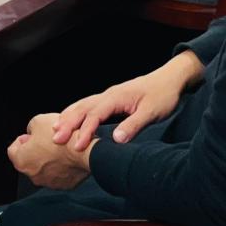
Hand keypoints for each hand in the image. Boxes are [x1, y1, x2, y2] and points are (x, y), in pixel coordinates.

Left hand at [8, 114, 90, 190]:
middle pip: (28, 161)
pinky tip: (66, 156)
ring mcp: (48, 182)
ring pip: (43, 168)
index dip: (21, 140)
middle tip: (45, 140)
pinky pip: (57, 174)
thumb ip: (30, 127)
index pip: (12, 150)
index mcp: (21, 161)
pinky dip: (60, 166)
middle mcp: (32, 175)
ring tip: (58, 147)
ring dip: (48, 159)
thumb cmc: (60, 137)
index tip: (29, 136)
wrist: (83, 151)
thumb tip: (32, 131)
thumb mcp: (38, 121)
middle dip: (35, 150)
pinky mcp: (62, 185)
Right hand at [53, 67, 184, 151]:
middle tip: (55, 139)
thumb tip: (116, 139)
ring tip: (55, 130)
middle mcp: (109, 94)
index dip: (85, 131)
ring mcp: (109, 95)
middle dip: (68, 123)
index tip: (77, 146)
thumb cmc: (163, 95)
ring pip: (83, 105)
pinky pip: (88, 105)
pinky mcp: (111, 99)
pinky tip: (69, 119)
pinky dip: (76, 112)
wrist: (170, 79)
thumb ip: (134, 125)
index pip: (95, 114)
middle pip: (83, 108)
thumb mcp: (153, 112)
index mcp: (117, 97)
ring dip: (68, 117)